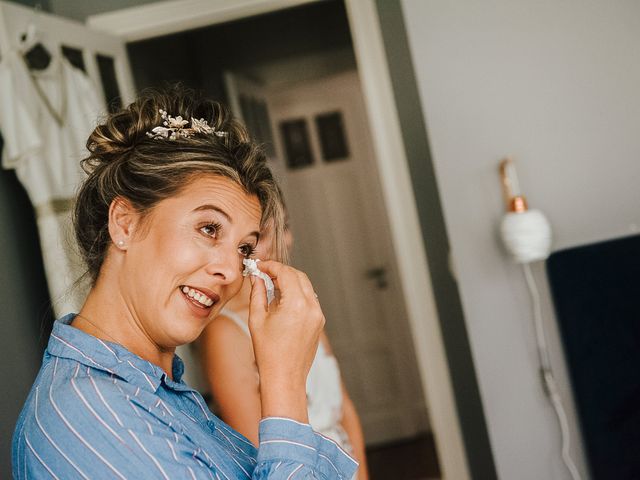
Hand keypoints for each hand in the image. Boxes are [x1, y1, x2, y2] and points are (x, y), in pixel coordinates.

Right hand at [248, 260, 324, 421]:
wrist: (284, 378)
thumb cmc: (268, 353)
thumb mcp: (257, 319)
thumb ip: (257, 293)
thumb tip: (257, 277)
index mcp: (296, 305)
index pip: (286, 273)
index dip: (271, 266)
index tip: (260, 266)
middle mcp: (312, 307)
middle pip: (299, 276)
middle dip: (282, 271)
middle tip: (265, 273)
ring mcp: (318, 315)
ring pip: (306, 287)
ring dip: (290, 281)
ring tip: (272, 286)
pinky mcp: (319, 322)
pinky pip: (310, 299)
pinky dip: (297, 294)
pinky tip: (283, 300)